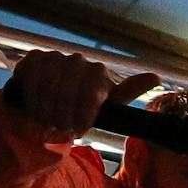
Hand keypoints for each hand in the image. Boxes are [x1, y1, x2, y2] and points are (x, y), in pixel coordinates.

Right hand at [4, 49, 147, 135]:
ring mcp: (56, 57)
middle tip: (61, 128)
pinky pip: (31, 76)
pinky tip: (35, 108)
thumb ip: (129, 91)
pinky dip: (32, 96)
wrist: (55, 106)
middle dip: (63, 115)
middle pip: (67, 91)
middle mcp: (79, 61)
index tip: (79, 130)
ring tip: (48, 122)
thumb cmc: (87, 109)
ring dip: (46, 109)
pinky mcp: (36, 59)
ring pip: (48, 84)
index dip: (83, 115)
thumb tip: (156, 76)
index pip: (90, 94)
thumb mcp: (110, 106)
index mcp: (98, 73)